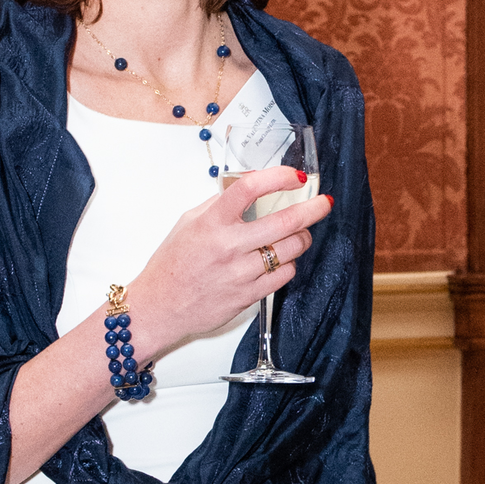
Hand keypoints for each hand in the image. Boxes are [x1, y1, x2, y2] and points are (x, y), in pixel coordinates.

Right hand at [133, 164, 328, 355]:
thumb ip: (220, 204)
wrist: (160, 307)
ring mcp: (240, 273)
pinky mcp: (248, 296)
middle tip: (324, 203)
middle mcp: (228, 246)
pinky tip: (282, 259)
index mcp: (211, 222)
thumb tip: (252, 185)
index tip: (295, 176)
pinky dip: (289, 264)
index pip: (249, 188)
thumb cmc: (172, 264)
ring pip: (291, 249)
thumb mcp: (189, 222)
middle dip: (312, 209)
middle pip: (284, 221)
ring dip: (302, 238)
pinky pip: (284, 275)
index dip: (278, 177)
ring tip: (300, 233)